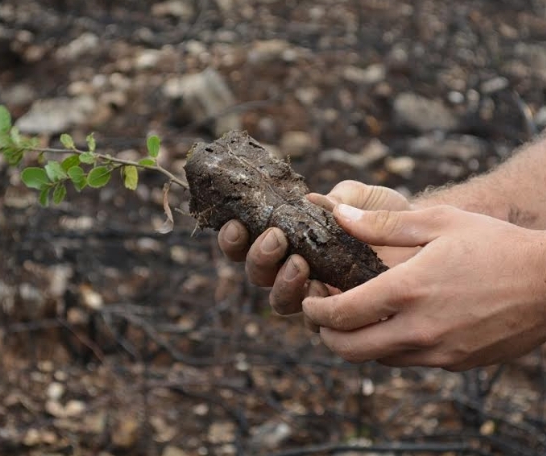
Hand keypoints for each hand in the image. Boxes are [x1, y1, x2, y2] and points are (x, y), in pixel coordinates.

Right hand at [217, 181, 412, 319]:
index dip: (234, 237)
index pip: (247, 241)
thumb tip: (311, 203)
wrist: (424, 239)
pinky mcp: (337, 315)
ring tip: (300, 264)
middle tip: (276, 239)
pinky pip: (313, 321)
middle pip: (256, 273)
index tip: (237, 223)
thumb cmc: (386, 215)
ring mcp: (313, 294)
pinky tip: (322, 288)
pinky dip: (312, 307)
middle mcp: (292, 268)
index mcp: (288, 238)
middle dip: (258, 257)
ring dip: (282, 282)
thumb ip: (337, 200)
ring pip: (279, 300)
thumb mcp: (361, 199)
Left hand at [303, 204, 545, 370]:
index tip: (309, 301)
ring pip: (377, 358)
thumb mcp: (437, 222)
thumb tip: (336, 214)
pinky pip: (409, 361)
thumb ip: (382, 223)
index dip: (315, 311)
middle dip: (326, 335)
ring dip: (358, 342)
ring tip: (358, 316)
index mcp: (408, 290)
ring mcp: (439, 351)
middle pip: (349, 349)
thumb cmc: (494, 244)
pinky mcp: (456, 362)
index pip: (341, 314)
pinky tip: (397, 322)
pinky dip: (391, 347)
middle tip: (323, 316)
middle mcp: (419, 328)